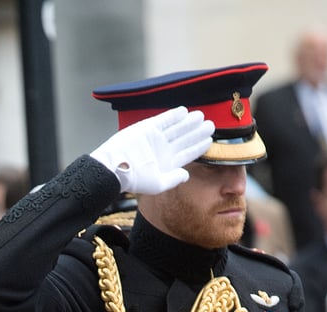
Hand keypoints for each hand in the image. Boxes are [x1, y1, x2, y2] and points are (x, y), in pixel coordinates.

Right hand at [90, 107, 214, 194]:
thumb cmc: (134, 179)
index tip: (209, 140)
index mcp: (166, 163)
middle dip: (197, 132)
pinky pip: (164, 120)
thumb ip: (173, 179)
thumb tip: (187, 175)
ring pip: (177, 128)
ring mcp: (156, 138)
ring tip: (201, 116)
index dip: (198, 147)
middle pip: (184, 139)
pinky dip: (174, 116)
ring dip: (189, 122)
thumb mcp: (157, 184)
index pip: (187, 154)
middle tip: (211, 125)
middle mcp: (163, 150)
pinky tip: (185, 112)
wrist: (115, 167)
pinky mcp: (148, 128)